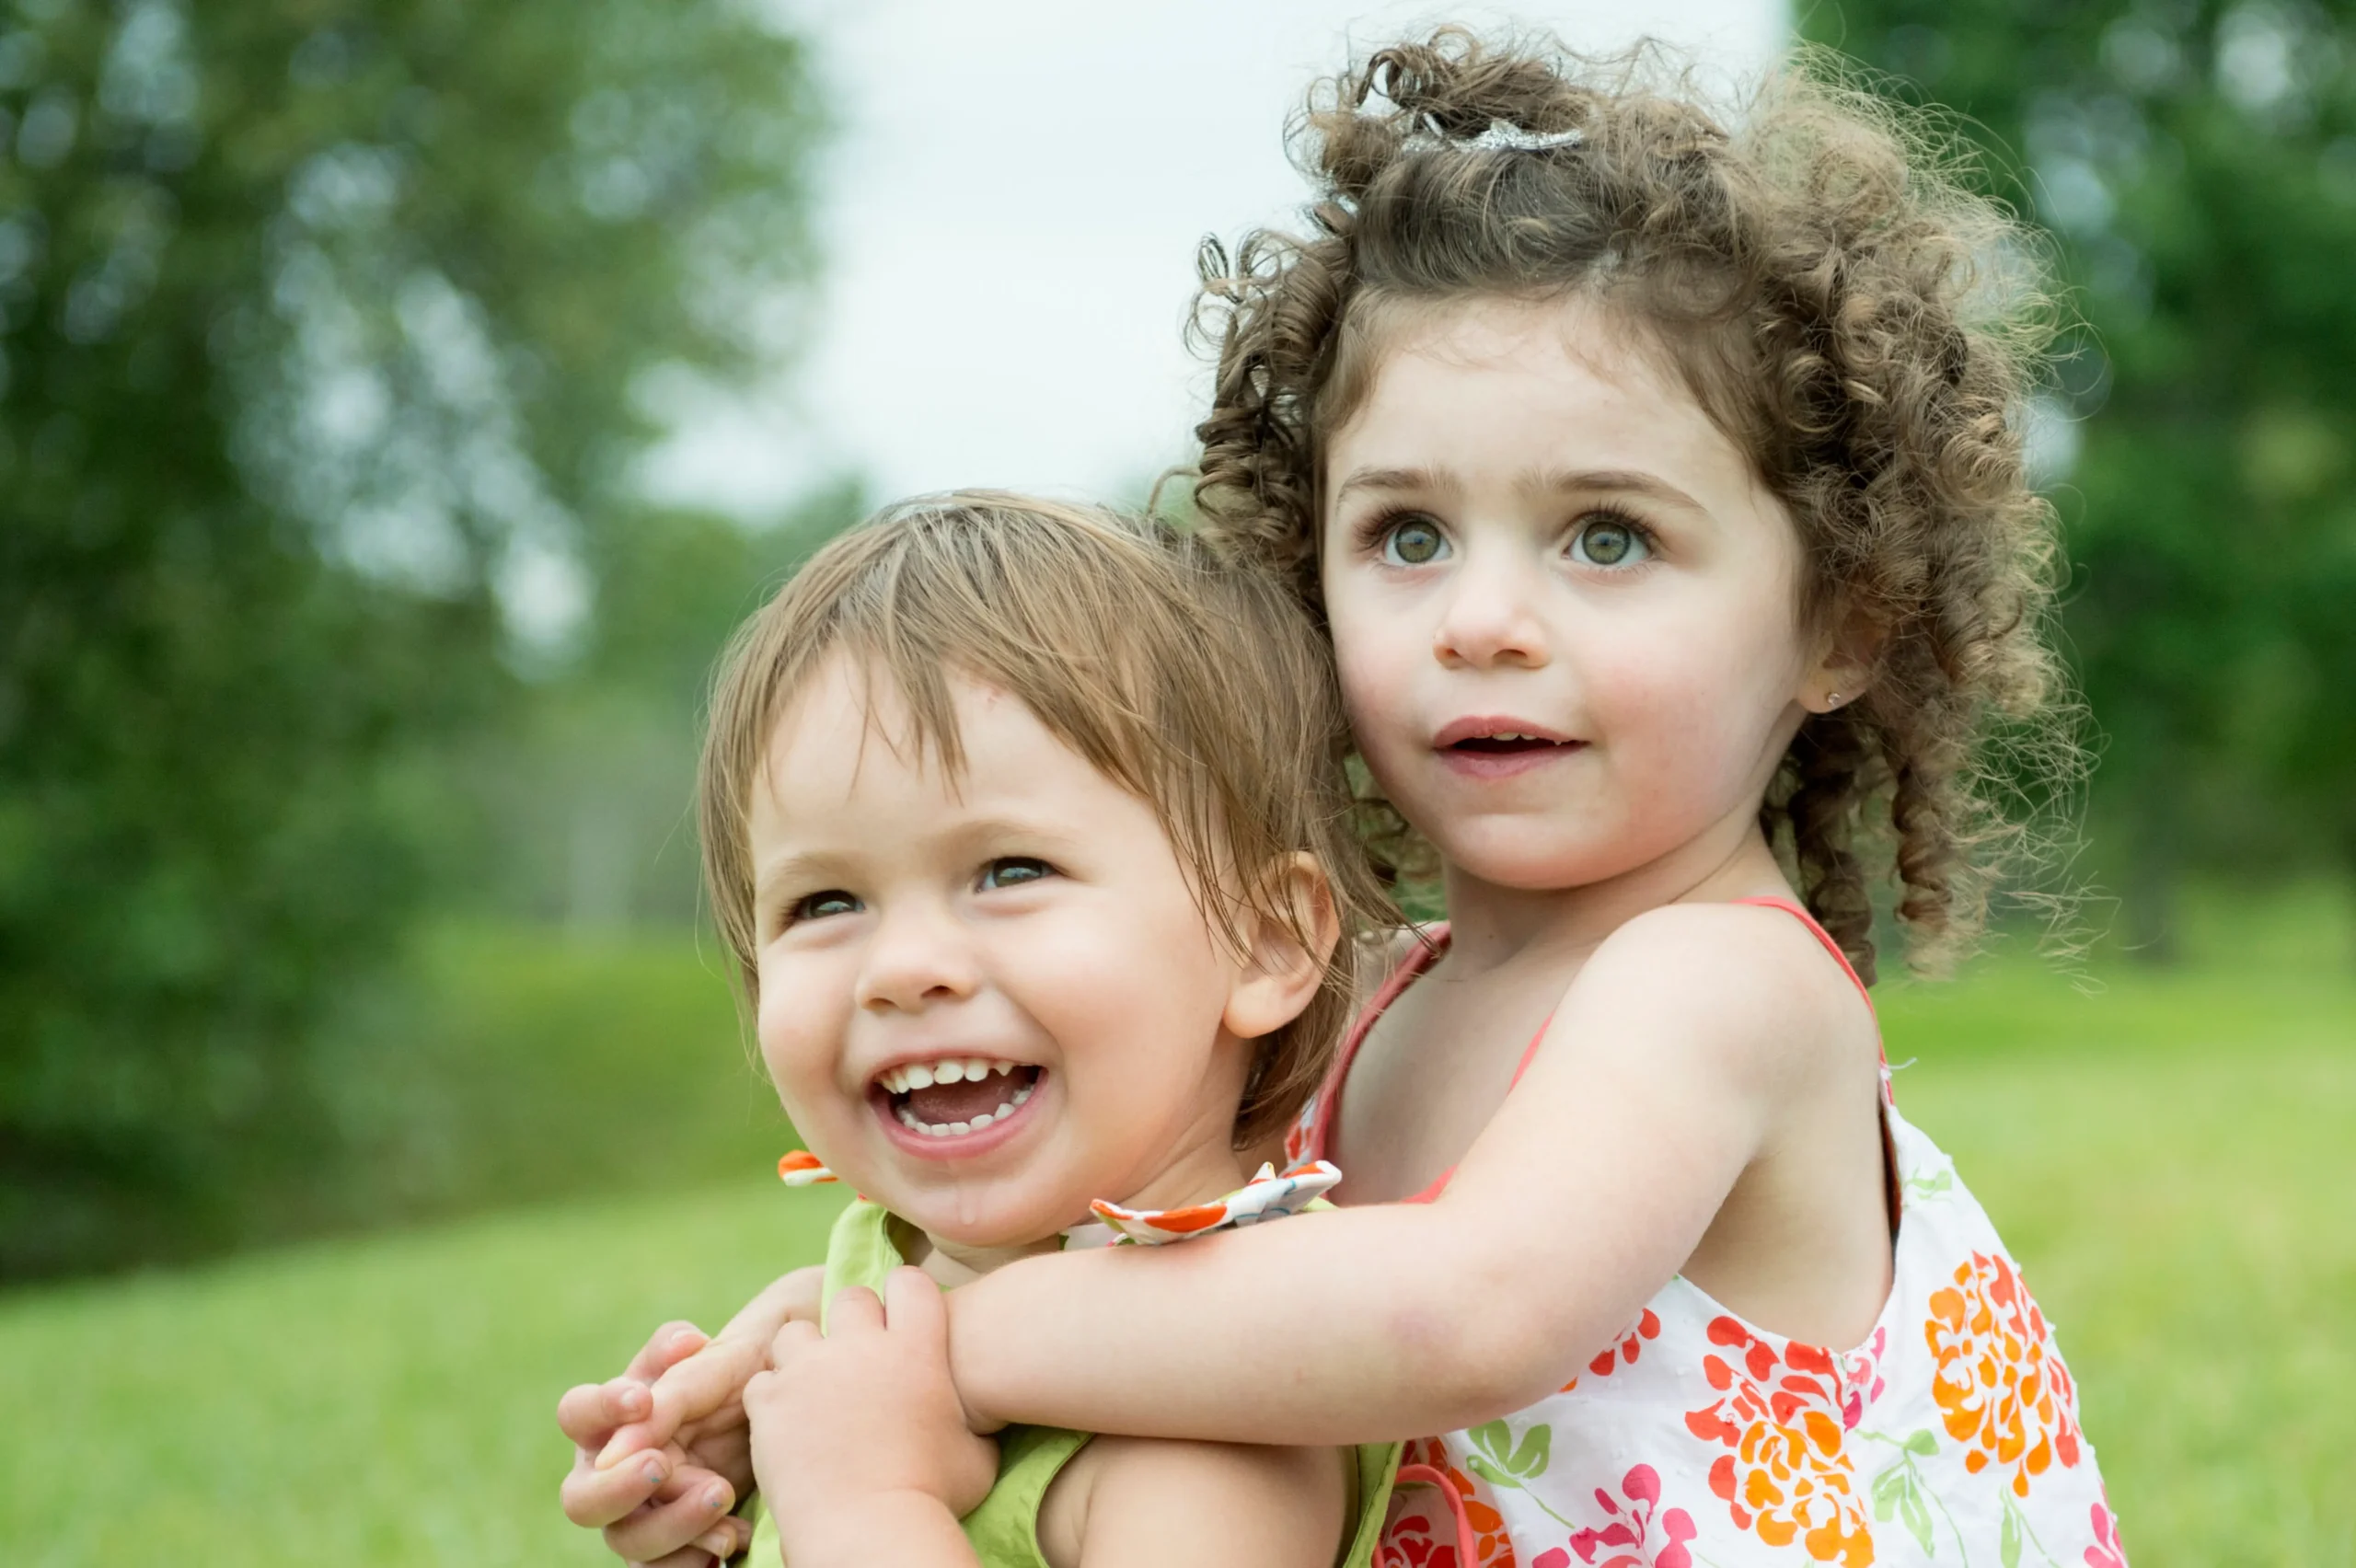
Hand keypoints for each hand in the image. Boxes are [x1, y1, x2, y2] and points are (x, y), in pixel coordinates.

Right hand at [558, 1322, 749, 1564]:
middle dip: (618, 1487)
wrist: (768, 1421)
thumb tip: (685, 1344)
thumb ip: (686, 1355)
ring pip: (627, 1541)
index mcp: (606, 1418)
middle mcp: (606, 1473)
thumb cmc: (727, 1379)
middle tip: (661, 1465)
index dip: (601, 1409)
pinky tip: (731, 1536)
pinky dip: (693, 1559)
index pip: (576, 1412)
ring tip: (722, 1495)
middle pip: (580, 1500)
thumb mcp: (713, 1356)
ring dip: (673, 1523)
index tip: (642, 1400)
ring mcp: (632, 1517)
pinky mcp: (665, 1549)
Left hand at [747, 1268, 999, 1559]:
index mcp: (917, 1349)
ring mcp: (811, 1370)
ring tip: (815, 1390)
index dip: (906, 1298)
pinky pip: (762, 1381)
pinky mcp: (770, 1401)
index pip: (910, 1282)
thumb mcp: (978, 1453)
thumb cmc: (933, 1499)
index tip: (904, 1323)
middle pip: (851, 1298)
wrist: (870, 1532)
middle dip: (854, 1323)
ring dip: (806, 1355)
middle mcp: (861, 1347)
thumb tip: (986, 1414)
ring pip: (796, 1332)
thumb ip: (974, 1418)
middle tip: (858, 1361)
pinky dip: (772, 1399)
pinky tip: (788, 1425)